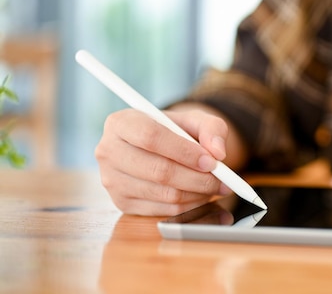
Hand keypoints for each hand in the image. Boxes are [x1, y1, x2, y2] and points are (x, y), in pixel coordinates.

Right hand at [95, 108, 230, 215]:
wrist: (160, 147)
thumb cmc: (176, 130)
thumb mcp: (196, 120)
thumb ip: (212, 128)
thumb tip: (218, 152)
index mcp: (121, 122)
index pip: (151, 137)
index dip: (184, 151)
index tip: (212, 161)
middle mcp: (108, 151)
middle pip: (158, 170)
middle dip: (197, 178)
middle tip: (223, 180)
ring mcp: (111, 180)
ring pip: (163, 194)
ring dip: (197, 194)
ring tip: (216, 186)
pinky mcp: (121, 203)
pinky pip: (163, 211)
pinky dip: (189, 206)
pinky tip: (201, 196)